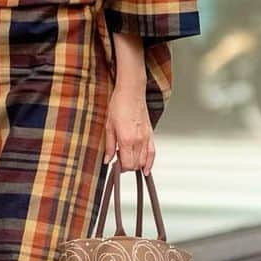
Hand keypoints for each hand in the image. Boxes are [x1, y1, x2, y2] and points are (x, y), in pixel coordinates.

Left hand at [104, 30, 154, 173]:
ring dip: (136, 164)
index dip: (120, 168)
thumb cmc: (119, 105)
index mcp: (126, 139)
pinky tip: (146, 168)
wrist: (131, 92)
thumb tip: (107, 159)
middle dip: (127, 166)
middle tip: (119, 160)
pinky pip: (152, 152)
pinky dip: (150, 162)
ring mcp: (146, 137)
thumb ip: (109, 146)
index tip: (114, 164)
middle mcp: (139, 140)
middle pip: (135, 164)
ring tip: (128, 159)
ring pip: (144, 160)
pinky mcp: (151, 134)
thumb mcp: (108, 126)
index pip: (127, 164)